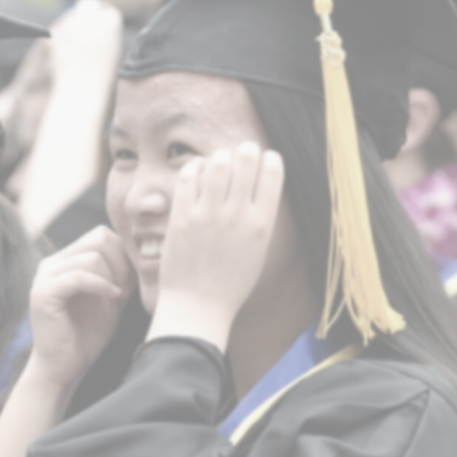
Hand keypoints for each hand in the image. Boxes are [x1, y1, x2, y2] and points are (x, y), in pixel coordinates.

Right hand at [26, 227, 132, 389]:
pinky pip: (79, 276)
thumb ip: (121, 273)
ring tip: (115, 301)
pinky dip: (101, 287)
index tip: (129, 283)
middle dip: (121, 263)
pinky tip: (111, 302)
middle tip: (124, 290)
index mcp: (66, 259)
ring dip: (112, 278)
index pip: (102, 235)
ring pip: (92, 256)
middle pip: (98, 238)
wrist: (64, 367)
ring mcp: (44, 276)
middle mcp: (52, 262)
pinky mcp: (43, 293)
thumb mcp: (111, 297)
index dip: (123, 255)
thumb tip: (141, 251)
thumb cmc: (88, 334)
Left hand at [48, 0, 122, 86]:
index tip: (101, 29)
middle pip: (88, 3)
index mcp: (111, 22)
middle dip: (87, 11)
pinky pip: (60, 25)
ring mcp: (72, 22)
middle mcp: (91, 18)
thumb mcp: (113, 48)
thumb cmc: (102, 74)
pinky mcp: (57, 29)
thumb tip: (98, 14)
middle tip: (86, 28)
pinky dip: (62, 33)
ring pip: (72, 14)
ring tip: (77, 46)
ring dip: (74, 23)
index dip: (103, 18)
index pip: (107, 9)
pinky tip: (67, 50)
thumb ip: (106, 29)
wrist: (82, 88)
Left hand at [148, 142, 285, 350]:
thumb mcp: (258, 250)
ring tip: (218, 165)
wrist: (198, 305)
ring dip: (220, 157)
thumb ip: (261, 217)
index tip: (264, 159)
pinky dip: (195, 167)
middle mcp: (237, 216)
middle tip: (241, 154)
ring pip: (219, 162)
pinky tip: (197, 173)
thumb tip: (260, 183)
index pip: (273, 172)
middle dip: (246, 151)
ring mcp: (208, 215)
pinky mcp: (182, 217)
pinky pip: (189, 176)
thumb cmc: (231, 282)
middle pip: (247, 159)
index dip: (269, 159)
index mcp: (261, 224)